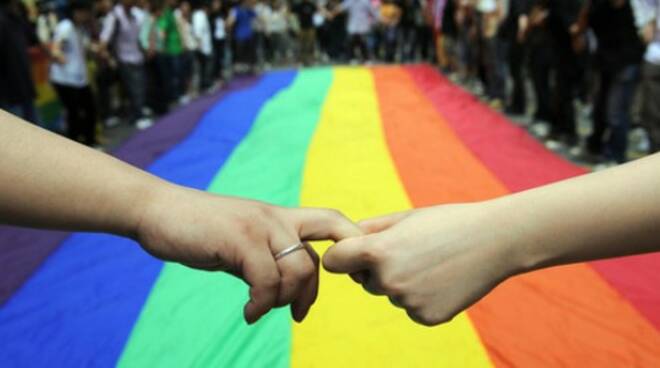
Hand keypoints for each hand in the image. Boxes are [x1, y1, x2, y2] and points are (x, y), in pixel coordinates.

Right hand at [135, 183, 361, 323]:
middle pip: (327, 242)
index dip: (350, 243)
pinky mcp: (240, 238)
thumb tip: (284, 288)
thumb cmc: (199, 230)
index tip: (345, 278)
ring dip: (285, 300)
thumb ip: (266, 259)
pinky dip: (262, 305)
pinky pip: (267, 280)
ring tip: (261, 310)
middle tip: (301, 313)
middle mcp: (277, 217)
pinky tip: (249, 313)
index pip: (332, 221)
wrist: (158, 211)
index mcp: (280, 217)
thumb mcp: (241, 244)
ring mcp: (260, 226)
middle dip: (320, 285)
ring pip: (299, 269)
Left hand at [322, 203, 518, 325]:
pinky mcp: (425, 318)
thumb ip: (369, 230)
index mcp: (377, 251)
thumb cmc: (447, 222)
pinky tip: (442, 279)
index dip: (342, 256)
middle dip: (376, 269)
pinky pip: (410, 307)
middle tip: (410, 252)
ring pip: (389, 293)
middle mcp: (388, 280)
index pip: (334, 262)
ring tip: (431, 262)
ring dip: (401, 282)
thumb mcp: (404, 217)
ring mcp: (407, 302)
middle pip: (363, 280)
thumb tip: (342, 241)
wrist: (496, 240)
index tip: (353, 252)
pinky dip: (421, 297)